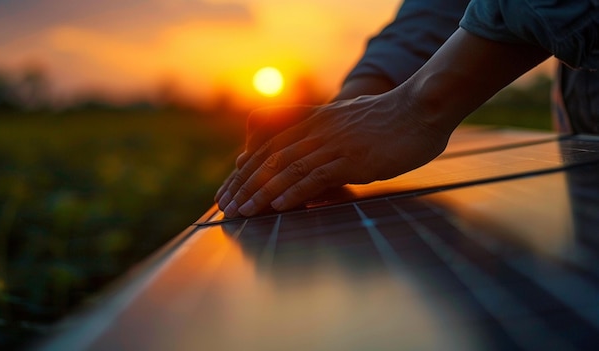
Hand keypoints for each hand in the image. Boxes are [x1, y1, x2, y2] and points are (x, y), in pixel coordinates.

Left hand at [215, 90, 451, 217]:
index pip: (269, 146)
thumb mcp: (350, 120)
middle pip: (271, 158)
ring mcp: (335, 143)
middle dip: (245, 184)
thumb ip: (328, 134)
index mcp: (315, 121)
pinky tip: (278, 206)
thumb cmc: (390, 120)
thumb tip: (314, 161)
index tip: (229, 189)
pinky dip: (295, 192)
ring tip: (243, 212)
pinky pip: (317, 176)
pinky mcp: (353, 158)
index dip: (245, 170)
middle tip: (226, 207)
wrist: (422, 108)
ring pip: (288, 169)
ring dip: (262, 192)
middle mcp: (318, 130)